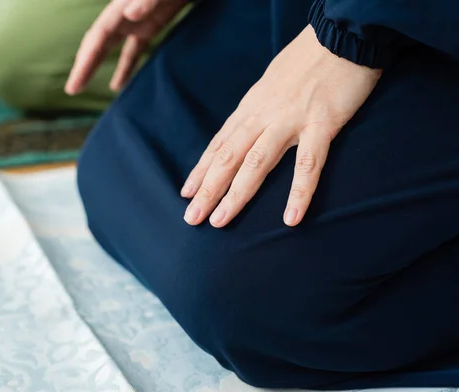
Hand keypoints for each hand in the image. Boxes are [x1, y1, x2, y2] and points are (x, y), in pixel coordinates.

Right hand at [65, 0, 185, 94]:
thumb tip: (130, 14)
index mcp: (122, 6)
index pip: (98, 37)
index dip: (85, 60)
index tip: (75, 83)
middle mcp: (125, 14)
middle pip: (98, 43)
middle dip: (84, 65)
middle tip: (71, 89)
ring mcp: (137, 21)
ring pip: (111, 47)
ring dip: (98, 66)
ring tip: (84, 87)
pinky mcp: (152, 25)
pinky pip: (134, 50)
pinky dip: (126, 66)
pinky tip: (118, 85)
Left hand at [181, 25, 381, 227]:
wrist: (342, 33)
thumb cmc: (308, 59)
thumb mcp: (271, 83)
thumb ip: (258, 108)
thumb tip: (245, 127)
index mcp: (252, 106)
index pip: (219, 143)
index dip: (201, 169)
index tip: (186, 192)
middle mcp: (263, 115)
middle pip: (228, 157)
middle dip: (207, 189)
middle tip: (192, 217)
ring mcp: (290, 119)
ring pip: (256, 163)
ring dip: (236, 194)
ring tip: (219, 222)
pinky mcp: (321, 123)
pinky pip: (308, 164)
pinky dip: (299, 192)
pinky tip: (291, 218)